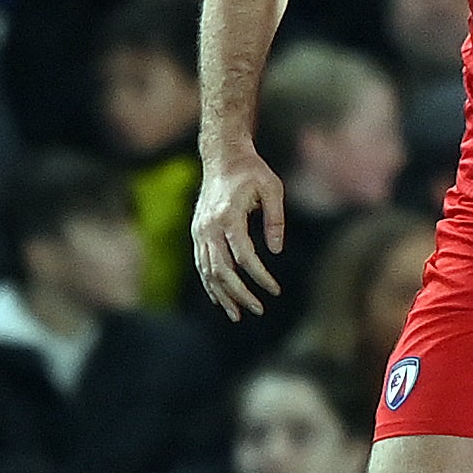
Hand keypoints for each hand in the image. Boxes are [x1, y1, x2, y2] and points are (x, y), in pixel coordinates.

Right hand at [191, 147, 286, 318]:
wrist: (221, 157)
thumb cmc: (252, 171)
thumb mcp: (273, 188)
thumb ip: (276, 219)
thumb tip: (276, 250)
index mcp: (228, 215)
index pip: (244, 256)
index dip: (260, 276)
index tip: (275, 290)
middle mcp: (209, 226)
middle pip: (222, 270)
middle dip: (240, 293)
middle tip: (259, 309)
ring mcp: (199, 231)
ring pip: (207, 271)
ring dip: (222, 295)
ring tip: (238, 315)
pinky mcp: (197, 232)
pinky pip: (201, 264)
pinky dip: (210, 284)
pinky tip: (221, 299)